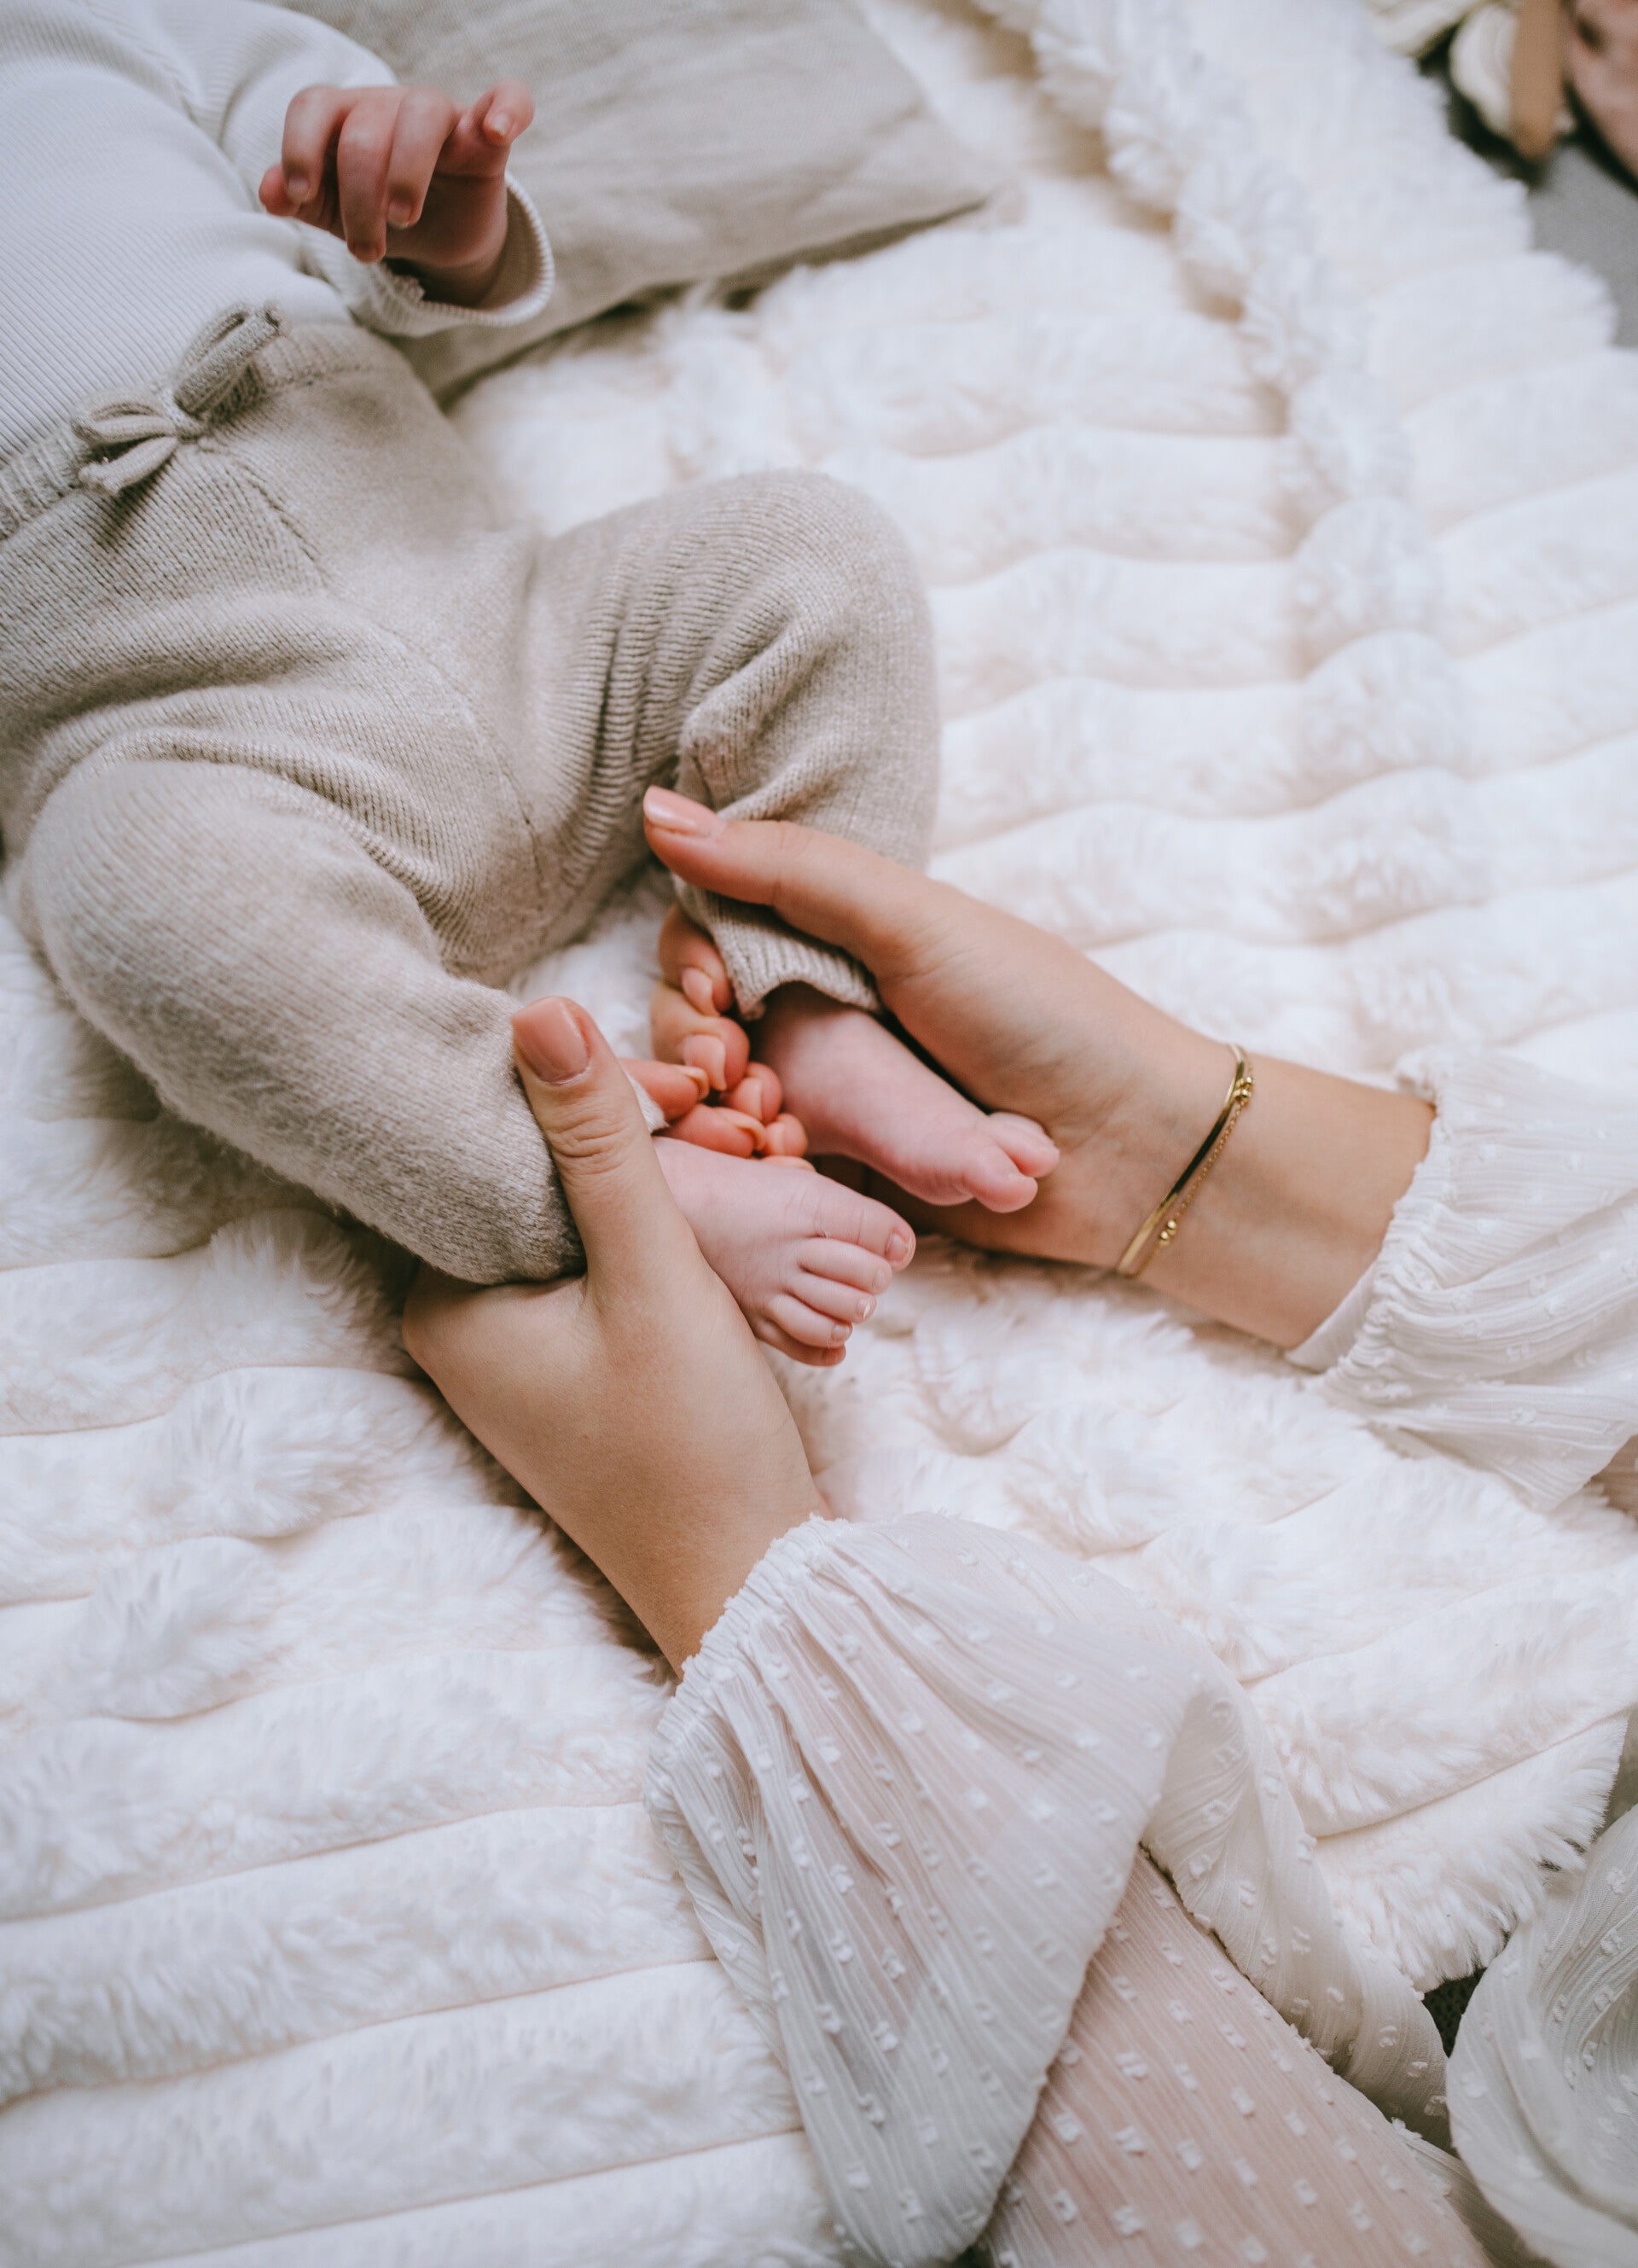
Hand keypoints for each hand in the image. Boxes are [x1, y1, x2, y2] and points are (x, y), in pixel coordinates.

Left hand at [260, 80, 532, 305]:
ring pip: (422, 113)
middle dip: (359, 199)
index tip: (300, 193)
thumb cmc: (377, 212)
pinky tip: (497, 130)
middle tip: (366, 251)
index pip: (313, 105)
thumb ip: (303, 199)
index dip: (299, 145)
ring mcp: (440, 117)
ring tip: (402, 219)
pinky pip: (508, 98)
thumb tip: (269, 194)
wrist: (436, 236)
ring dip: (407, 171)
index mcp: (344, 117)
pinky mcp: (487, 137)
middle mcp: (389, 106)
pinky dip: (507, 108)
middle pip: (365, 131)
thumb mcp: (334, 211)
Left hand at [403, 996, 823, 1668]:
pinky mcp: (570, 1364)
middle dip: (624, 1130)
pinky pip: (598, 1261)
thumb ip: (600, 1142)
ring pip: (573, 1214)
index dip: (581, 1093)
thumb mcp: (654, 1274)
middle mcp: (458, 1321)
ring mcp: (515, 1348)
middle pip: (531, 1177)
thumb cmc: (693, 1443)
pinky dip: (652, 1226)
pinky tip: (713, 1203)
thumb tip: (537, 1009)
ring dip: (648, 1174)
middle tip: (717, 1102)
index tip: (684, 1078)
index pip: (492, 1149)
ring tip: (732, 1142)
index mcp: (442, 1300)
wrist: (751, 1581)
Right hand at [640, 789, 1431, 1345]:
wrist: (1131, 1150)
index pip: (713, 932)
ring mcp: (833, 1093)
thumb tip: (658, 807)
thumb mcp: (911, 923)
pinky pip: (760, 1167)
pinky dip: (751, 1165)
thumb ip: (787, 870)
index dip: (692, 963)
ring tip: (762, 1125)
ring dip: (718, 1111)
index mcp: (840, 935)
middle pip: (700, 1020)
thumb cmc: (1039, 1016)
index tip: (715, 996)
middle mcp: (825, 1009)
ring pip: (720, 1098)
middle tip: (726, 1074)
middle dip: (693, 1047)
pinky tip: (779, 1164)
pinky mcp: (846, 1171)